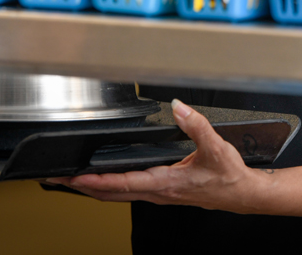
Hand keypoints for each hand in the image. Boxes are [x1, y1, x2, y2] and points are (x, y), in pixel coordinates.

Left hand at [46, 99, 264, 211]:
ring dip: (94, 189)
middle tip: (60, 180)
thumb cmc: (229, 176)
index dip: (95, 179)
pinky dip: (110, 187)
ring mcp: (159, 195)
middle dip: (83, 187)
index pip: (121, 184)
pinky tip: (107, 180)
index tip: (74, 175)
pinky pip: (128, 193)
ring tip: (75, 180)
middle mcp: (158, 193)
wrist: (242, 193)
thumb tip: (178, 107)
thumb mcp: (214, 146)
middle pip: (110, 194)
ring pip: (117, 196)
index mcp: (165, 183)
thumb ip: (195, 124)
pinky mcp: (163, 193)